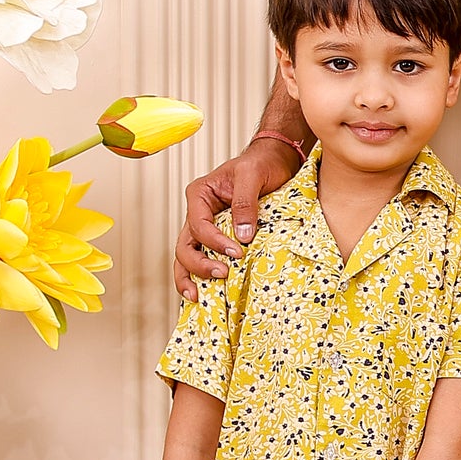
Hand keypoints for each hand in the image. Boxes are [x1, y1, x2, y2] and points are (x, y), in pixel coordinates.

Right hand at [175, 135, 302, 299]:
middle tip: (223, 274)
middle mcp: (198, 213)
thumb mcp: (252, 176)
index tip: (237, 252)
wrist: (275, 162)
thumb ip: (244, 203)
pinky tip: (207, 293)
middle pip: (185, 245)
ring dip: (192, 277)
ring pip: (188, 256)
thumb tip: (242, 235)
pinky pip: (205, 258)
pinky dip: (202, 276)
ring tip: (199, 297)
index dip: (214, 242)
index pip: (198, 225)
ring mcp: (207, 228)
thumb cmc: (261, 164)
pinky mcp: (220, 238)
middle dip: (199, 265)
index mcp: (199, 195)